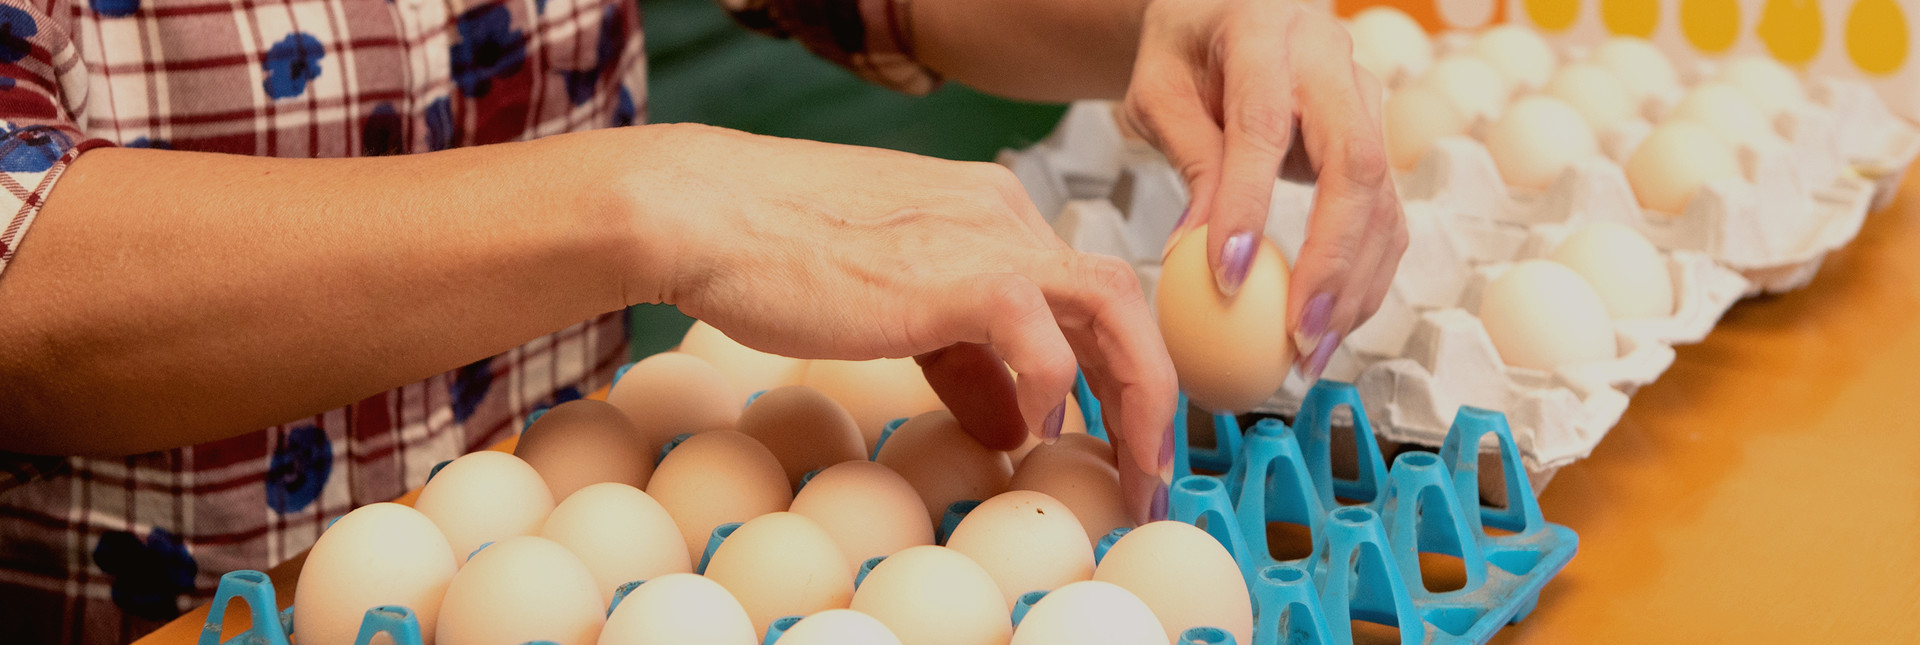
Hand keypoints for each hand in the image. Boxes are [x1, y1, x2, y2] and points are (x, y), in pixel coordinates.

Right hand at [601, 124, 1178, 521]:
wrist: (705, 214)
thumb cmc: (775, 253)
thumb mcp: (894, 308)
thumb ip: (964, 359)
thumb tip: (1011, 425)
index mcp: (991, 214)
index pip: (1086, 293)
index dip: (1115, 369)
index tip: (1117, 436)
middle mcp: (1003, 215)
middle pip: (1119, 300)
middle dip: (1147, 393)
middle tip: (1147, 470)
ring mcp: (985, 236)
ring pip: (1112, 306)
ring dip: (1135, 397)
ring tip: (1128, 466)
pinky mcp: (955, 273)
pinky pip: (1042, 331)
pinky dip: (1054, 384)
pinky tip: (1033, 428)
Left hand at [1122, 0, 1407, 382]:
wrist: (1228, 15)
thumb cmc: (1184, 53)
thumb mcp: (1159, 92)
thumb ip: (1188, 159)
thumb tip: (1193, 254)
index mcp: (1265, 34)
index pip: (1263, 127)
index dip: (1248, 206)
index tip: (1224, 278)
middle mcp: (1332, 62)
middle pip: (1353, 165)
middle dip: (1331, 260)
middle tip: (1297, 333)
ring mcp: (1365, 99)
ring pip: (1382, 198)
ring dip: (1354, 285)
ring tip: (1311, 352)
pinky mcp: (1375, 140)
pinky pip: (1385, 215)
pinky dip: (1364, 277)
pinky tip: (1332, 327)